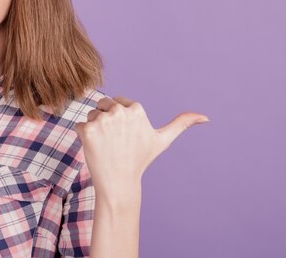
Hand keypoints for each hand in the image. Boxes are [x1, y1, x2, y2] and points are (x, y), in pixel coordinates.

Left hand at [74, 96, 208, 197]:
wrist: (119, 183)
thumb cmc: (140, 160)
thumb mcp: (162, 140)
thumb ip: (181, 124)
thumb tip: (206, 117)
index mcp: (136, 108)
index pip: (117, 102)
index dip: (119, 119)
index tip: (126, 136)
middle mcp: (119, 111)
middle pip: (102, 104)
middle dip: (105, 120)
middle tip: (114, 142)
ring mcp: (102, 120)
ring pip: (90, 114)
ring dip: (94, 129)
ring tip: (106, 146)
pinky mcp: (87, 130)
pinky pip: (79, 125)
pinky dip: (83, 137)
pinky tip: (95, 149)